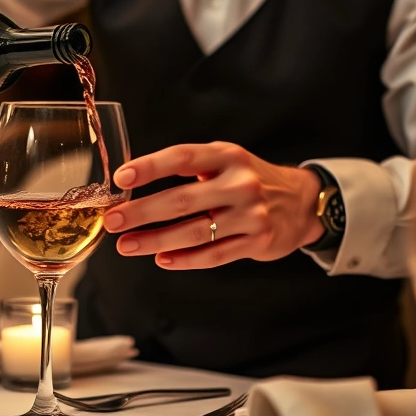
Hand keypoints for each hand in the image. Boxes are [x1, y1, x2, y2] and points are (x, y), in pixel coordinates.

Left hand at [103, 142, 325, 269]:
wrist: (302, 202)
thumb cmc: (249, 180)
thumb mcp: (225, 161)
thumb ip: (189, 167)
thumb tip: (135, 183)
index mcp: (227, 156)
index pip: (183, 157)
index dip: (150, 167)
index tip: (122, 178)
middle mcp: (240, 183)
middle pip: (182, 199)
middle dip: (142, 212)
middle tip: (113, 220)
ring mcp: (251, 214)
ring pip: (194, 232)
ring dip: (155, 240)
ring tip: (127, 245)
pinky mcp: (257, 242)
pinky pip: (214, 254)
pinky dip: (185, 259)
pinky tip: (162, 259)